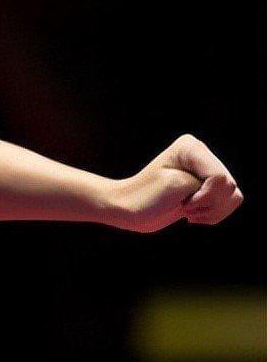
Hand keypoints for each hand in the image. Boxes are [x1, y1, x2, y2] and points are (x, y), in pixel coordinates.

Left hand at [109, 134, 242, 232]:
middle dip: (207, 204)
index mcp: (190, 147)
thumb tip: (230, 190)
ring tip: (187, 209)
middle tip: (182, 205)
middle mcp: (201, 154)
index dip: (204, 196)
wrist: (128, 209)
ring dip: (212, 210)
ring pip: (233, 196)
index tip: (182, 200)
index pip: (219, 177)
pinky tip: (192, 213)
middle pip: (228, 187)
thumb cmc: (145, 197)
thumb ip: (210, 183)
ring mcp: (206, 170)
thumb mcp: (177, 185)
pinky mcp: (209, 186)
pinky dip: (214, 214)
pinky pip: (230, 202)